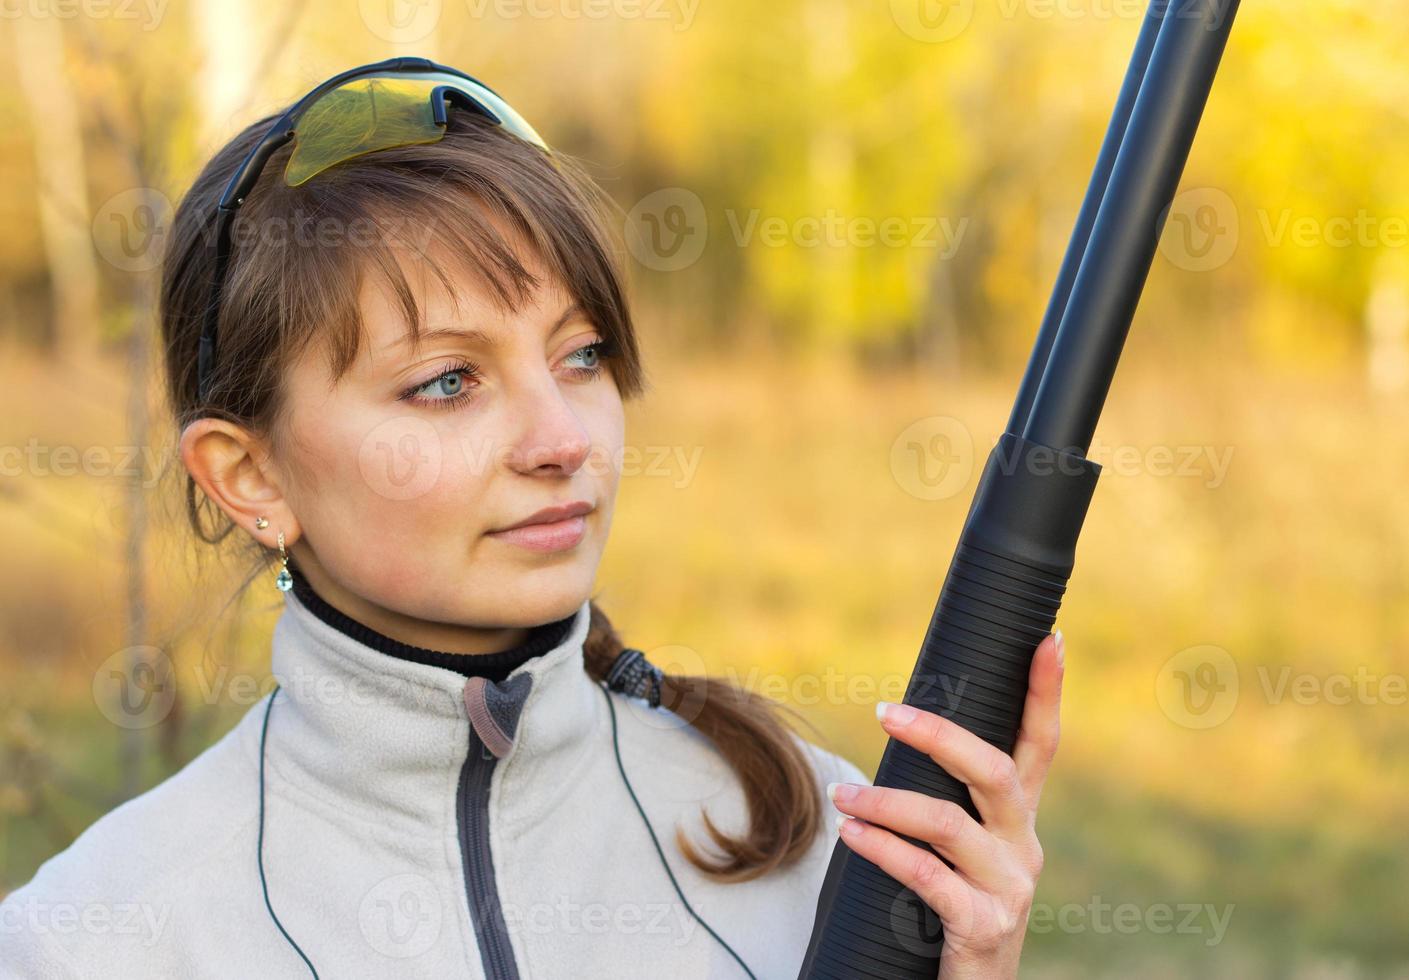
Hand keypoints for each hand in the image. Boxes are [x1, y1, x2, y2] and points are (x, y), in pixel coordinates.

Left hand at [827, 630, 1064, 979]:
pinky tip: (852, 833)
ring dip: (887, 801)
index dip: (1046, 691)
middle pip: (994, 771)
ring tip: (841, 794)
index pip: (1041, 743)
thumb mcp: (960, 850)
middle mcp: (1023, 845)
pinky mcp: (984, 925)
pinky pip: (927, 876)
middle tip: (881, 711)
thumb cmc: (950, 907)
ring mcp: (1009, 887)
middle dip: (939, 735)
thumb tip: (900, 727)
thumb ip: (947, 798)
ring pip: (950, 823)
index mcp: (1019, 818)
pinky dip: (883, 849)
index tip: (1047, 637)